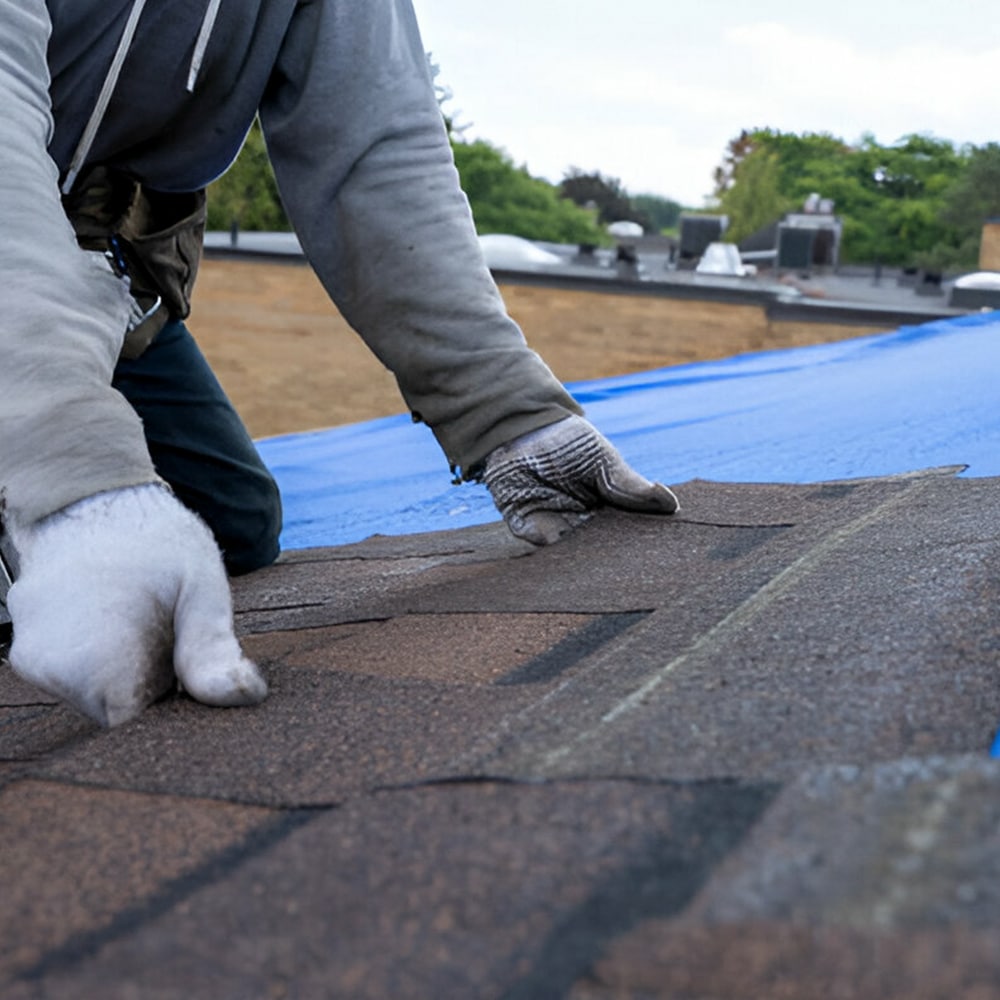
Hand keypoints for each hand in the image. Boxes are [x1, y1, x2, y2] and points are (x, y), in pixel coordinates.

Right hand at [6, 484, 266, 725]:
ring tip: (142, 620)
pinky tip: (120, 620)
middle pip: (117, 716)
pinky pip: (77, 676)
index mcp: (96, 659)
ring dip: (129, 674)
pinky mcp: (28, 651)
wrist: (92, 495)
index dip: (174, 707)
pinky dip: (105, 661)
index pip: (139, 728)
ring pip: (97, 697)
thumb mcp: (200, 587)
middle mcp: (50, 667)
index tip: (191, 671)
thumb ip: (213, 649)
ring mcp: (31, 659)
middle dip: (152, 689)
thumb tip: (242, 697)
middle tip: (170, 635)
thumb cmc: (154, 539)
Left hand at [481, 414, 678, 545]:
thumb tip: (671, 504)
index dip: (639, 545)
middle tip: (628, 565)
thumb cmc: (566, 441)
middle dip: (612, 559)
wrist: (522, 427)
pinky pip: (541, 546)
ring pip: (573, 554)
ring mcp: (556, 529)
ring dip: (582, 558)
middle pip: (602, 551)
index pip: (627, 535)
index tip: (660, 555)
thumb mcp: (604, 460)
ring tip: (597, 557)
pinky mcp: (528, 529)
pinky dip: (551, 548)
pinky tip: (564, 545)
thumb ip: (631, 486)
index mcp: (606, 511)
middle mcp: (583, 525)